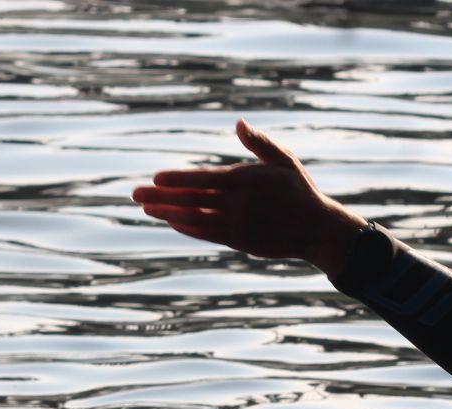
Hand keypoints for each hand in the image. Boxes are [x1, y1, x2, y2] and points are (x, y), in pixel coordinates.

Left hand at [132, 119, 368, 272]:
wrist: (316, 229)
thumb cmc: (298, 190)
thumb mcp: (283, 160)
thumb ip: (259, 143)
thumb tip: (239, 123)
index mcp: (245, 181)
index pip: (203, 179)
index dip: (177, 179)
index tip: (156, 177)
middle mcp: (237, 205)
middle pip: (191, 200)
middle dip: (161, 197)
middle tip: (135, 194)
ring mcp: (236, 225)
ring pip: (193, 219)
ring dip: (167, 213)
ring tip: (146, 208)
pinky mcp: (238, 241)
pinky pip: (206, 234)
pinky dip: (187, 228)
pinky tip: (171, 221)